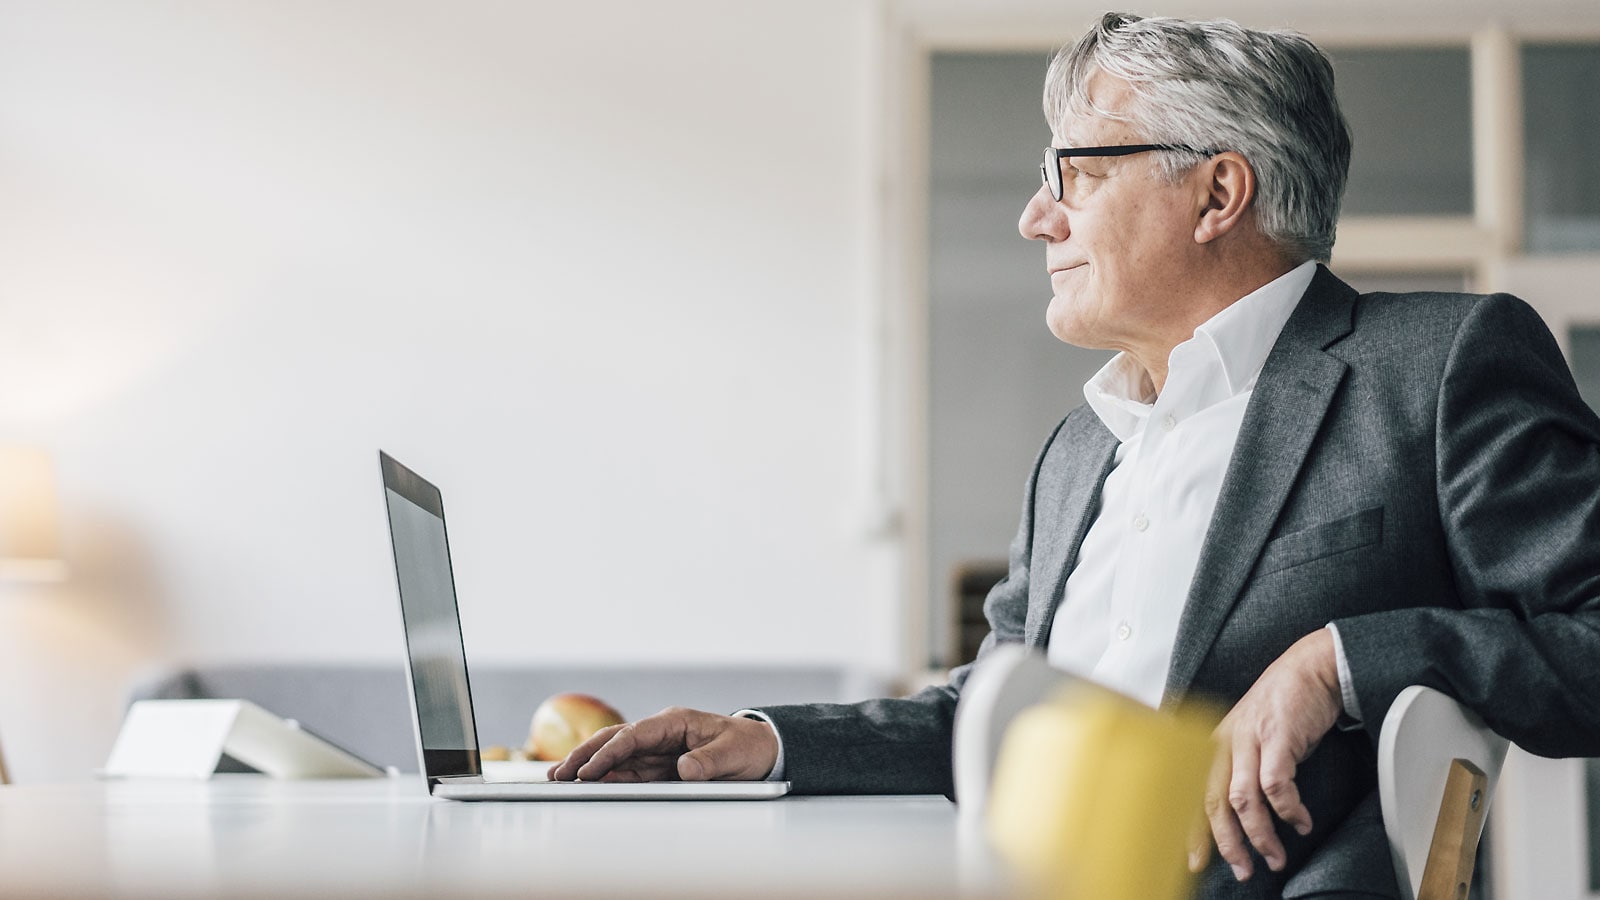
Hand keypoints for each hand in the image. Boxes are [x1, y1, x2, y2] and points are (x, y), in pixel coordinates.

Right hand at [545, 707, 778, 782]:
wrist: (762, 750)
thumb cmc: (748, 747)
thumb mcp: (733, 755)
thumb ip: (710, 762)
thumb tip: (685, 769)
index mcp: (675, 722)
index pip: (634, 736)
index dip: (610, 753)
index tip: (589, 771)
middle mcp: (661, 733)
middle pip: (615, 741)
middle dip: (585, 756)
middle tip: (557, 774)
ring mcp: (658, 749)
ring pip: (616, 757)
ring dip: (589, 767)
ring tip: (559, 779)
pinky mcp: (660, 765)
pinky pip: (629, 771)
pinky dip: (607, 777)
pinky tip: (587, 785)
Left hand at [1189, 629, 1342, 881]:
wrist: (1309, 668)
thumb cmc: (1280, 707)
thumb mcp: (1247, 737)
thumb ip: (1238, 770)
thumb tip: (1237, 817)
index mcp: (1211, 744)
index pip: (1190, 793)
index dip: (1191, 831)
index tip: (1194, 862)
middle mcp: (1224, 741)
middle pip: (1212, 801)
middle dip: (1226, 843)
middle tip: (1242, 869)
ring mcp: (1249, 738)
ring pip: (1243, 799)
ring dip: (1260, 835)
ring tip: (1275, 857)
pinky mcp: (1277, 737)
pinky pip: (1276, 784)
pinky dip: (1288, 810)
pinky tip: (1299, 823)